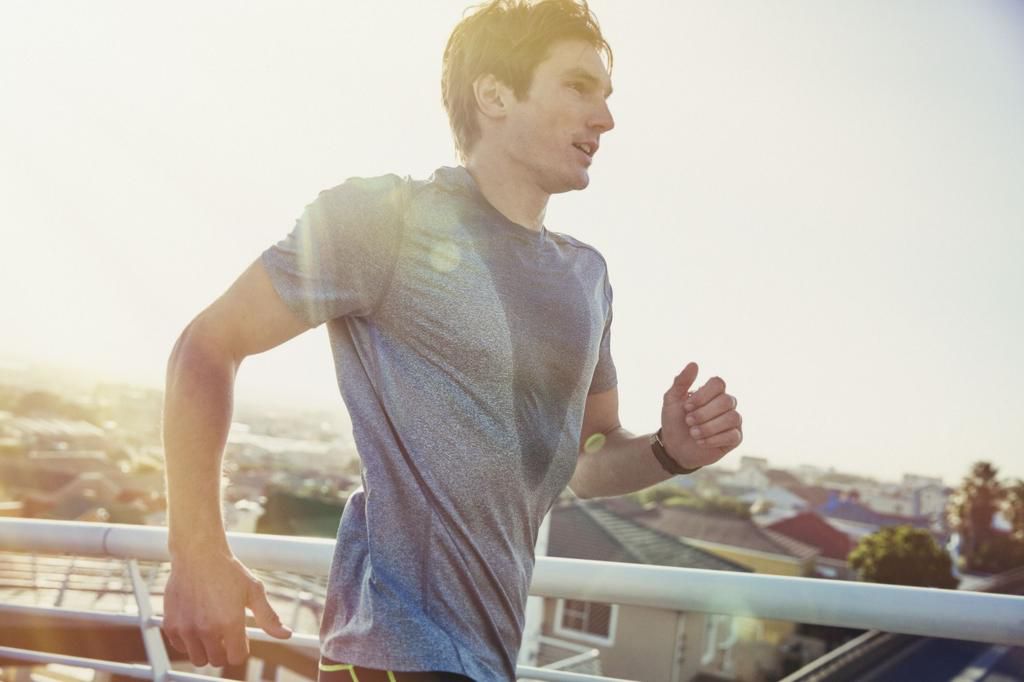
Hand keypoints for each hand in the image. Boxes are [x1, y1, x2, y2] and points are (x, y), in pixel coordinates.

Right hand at [162, 550, 291, 666]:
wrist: (198, 554)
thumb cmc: (227, 570)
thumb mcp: (254, 591)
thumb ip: (269, 617)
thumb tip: (286, 634)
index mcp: (230, 623)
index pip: (237, 658)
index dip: (241, 649)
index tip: (240, 638)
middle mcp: (207, 629)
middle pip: (217, 661)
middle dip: (224, 650)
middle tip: (225, 633)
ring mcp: (186, 628)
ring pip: (198, 658)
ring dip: (206, 649)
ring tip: (211, 630)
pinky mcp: (171, 625)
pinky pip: (180, 648)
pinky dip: (188, 642)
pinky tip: (196, 625)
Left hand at [660, 361, 741, 469]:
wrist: (674, 447)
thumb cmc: (674, 421)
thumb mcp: (671, 400)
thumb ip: (681, 382)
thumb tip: (694, 364)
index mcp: (713, 392)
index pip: (718, 383)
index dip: (702, 395)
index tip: (686, 406)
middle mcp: (726, 403)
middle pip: (725, 401)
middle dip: (703, 413)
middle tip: (688, 421)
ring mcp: (733, 421)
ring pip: (731, 417)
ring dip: (708, 427)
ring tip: (693, 433)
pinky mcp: (735, 438)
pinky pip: (733, 435)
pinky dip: (713, 439)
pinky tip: (700, 442)